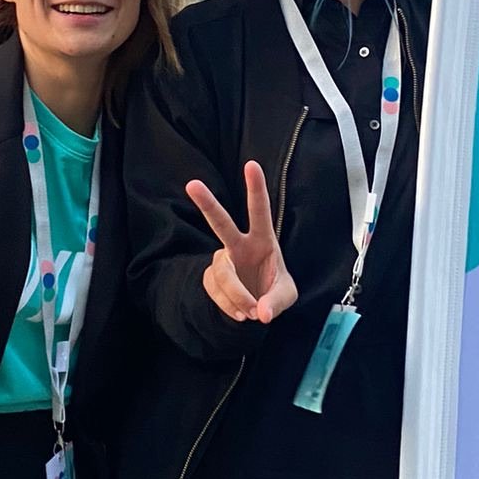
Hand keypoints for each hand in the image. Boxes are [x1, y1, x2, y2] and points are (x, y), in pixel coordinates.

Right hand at [187, 161, 298, 324]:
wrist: (257, 308)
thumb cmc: (275, 292)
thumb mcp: (286, 297)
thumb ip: (277, 302)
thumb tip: (262, 313)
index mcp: (263, 240)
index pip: (259, 211)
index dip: (255, 188)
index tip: (251, 165)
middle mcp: (239, 245)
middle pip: (220, 223)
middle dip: (207, 204)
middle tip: (192, 184)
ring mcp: (223, 260)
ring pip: (222, 273)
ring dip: (237, 296)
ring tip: (251, 313)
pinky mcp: (211, 277)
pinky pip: (215, 291)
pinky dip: (229, 306)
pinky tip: (240, 313)